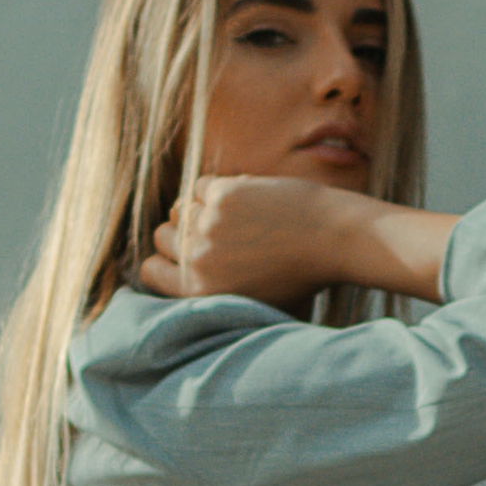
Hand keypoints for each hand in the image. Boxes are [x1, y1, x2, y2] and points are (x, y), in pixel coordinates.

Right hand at [135, 173, 368, 312]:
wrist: (334, 241)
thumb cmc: (299, 274)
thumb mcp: (252, 299)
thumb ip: (213, 291)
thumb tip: (175, 274)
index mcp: (200, 293)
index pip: (151, 271)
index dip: (167, 259)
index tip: (186, 253)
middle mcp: (198, 262)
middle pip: (163, 237)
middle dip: (185, 232)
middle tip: (218, 231)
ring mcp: (207, 227)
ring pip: (180, 209)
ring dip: (201, 208)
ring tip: (235, 216)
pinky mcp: (222, 196)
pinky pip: (200, 185)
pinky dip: (219, 188)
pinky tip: (247, 199)